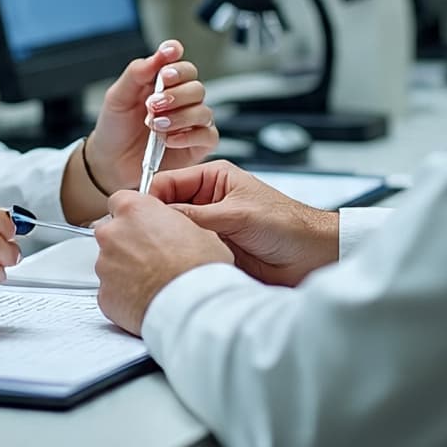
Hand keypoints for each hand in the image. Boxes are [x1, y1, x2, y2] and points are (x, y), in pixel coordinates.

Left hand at [81, 39, 217, 197]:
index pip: (178, 61)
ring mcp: (191, 121)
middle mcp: (181, 99)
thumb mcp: (118, 97)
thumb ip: (137, 73)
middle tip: (153, 104)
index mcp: (162, 82)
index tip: (168, 54)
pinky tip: (169, 139)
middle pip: (195, 85)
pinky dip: (189, 136)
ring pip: (203, 110)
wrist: (110, 162)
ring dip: (179, 116)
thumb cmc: (116, 128)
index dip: (176, 55)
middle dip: (175, 93)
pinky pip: (207, 135)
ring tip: (155, 125)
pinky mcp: (197, 144)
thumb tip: (157, 56)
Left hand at [94, 191, 232, 335]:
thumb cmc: (199, 266)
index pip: (120, 200)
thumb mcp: (198, 228)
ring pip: (110, 262)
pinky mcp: (104, 295)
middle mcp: (112, 234)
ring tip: (153, 282)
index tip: (143, 223)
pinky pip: (111, 291)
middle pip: (112, 232)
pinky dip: (124, 295)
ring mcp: (105, 265)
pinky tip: (146, 299)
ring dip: (125, 269)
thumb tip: (171, 228)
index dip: (134, 213)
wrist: (193, 306)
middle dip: (127, 242)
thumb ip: (172, 222)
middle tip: (152, 256)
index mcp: (134, 210)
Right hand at [151, 160, 339, 286]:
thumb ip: (197, 215)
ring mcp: (208, 228)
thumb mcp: (237, 214)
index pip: (168, 182)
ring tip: (153, 255)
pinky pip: (186, 254)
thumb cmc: (288, 224)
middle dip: (153, 223)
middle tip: (138, 239)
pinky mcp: (212, 252)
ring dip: (166, 244)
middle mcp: (207, 201)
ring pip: (173, 234)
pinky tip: (172, 267)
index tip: (134, 216)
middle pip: (166, 209)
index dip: (150, 198)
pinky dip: (178, 260)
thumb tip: (159, 217)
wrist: (312, 257)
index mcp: (212, 178)